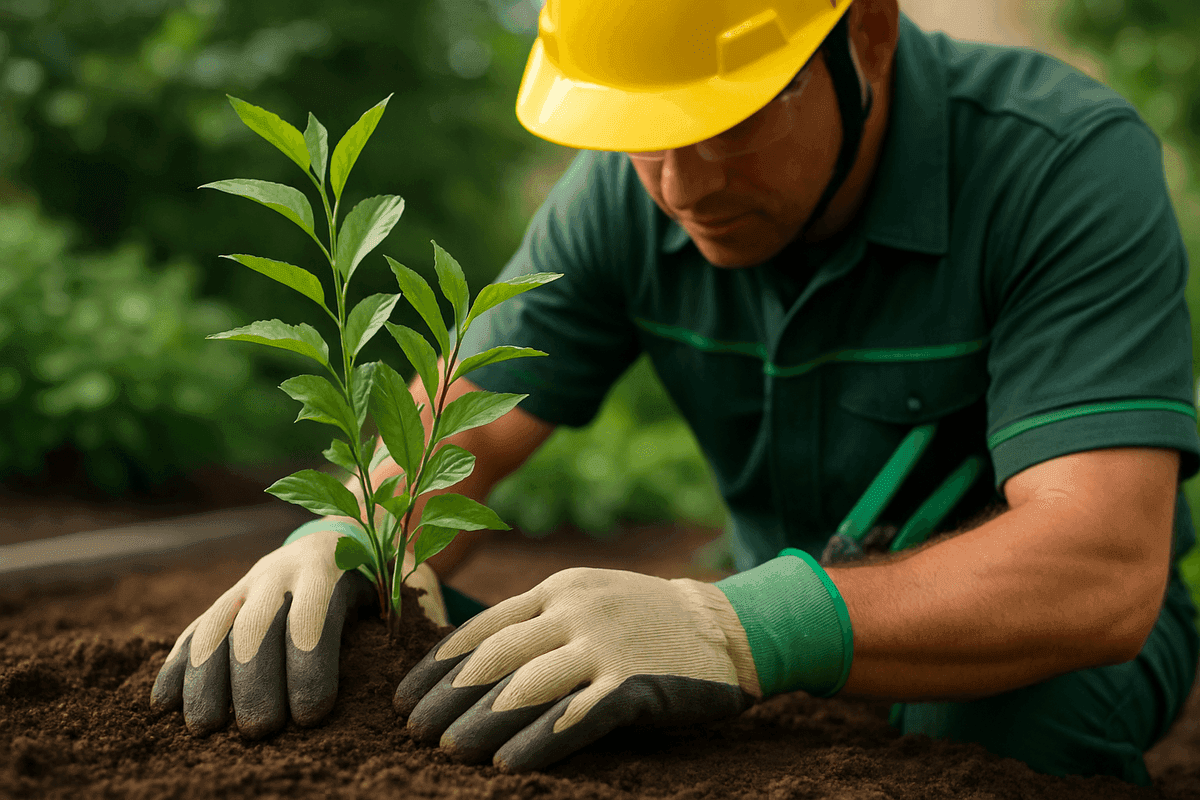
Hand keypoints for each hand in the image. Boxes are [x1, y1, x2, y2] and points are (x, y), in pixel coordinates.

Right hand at [150, 528, 448, 737]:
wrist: (348, 530)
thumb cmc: (388, 572)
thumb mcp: (410, 581)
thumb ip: (421, 614)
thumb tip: (437, 660)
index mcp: (330, 564)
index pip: (314, 615)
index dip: (310, 665)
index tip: (312, 715)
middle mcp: (280, 569)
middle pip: (257, 625)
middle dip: (255, 680)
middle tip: (261, 732)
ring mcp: (245, 584)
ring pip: (215, 627)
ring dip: (206, 679)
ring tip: (205, 730)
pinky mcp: (224, 601)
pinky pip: (193, 632)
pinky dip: (176, 667)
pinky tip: (162, 706)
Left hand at [393, 567, 761, 771]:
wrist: (727, 628)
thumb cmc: (648, 621)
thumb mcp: (590, 601)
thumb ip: (541, 622)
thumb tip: (476, 663)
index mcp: (558, 589)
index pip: (483, 627)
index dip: (439, 665)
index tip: (405, 697)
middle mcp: (576, 611)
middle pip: (496, 657)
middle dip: (448, 697)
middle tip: (412, 731)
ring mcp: (605, 646)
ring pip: (526, 688)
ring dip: (480, 723)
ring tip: (446, 752)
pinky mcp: (633, 684)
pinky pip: (574, 717)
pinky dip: (536, 744)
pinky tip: (506, 766)